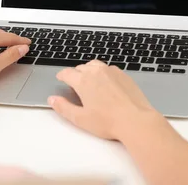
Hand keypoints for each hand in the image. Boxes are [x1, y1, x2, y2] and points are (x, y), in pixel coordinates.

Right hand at [49, 60, 169, 140]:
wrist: (135, 120)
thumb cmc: (109, 121)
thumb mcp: (80, 119)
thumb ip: (63, 107)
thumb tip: (52, 100)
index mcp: (83, 81)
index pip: (67, 73)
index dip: (62, 75)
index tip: (61, 78)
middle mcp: (96, 72)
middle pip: (80, 67)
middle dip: (75, 74)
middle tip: (74, 84)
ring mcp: (111, 71)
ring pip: (94, 65)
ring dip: (88, 70)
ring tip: (89, 81)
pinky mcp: (123, 74)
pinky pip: (108, 68)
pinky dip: (103, 73)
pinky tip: (105, 83)